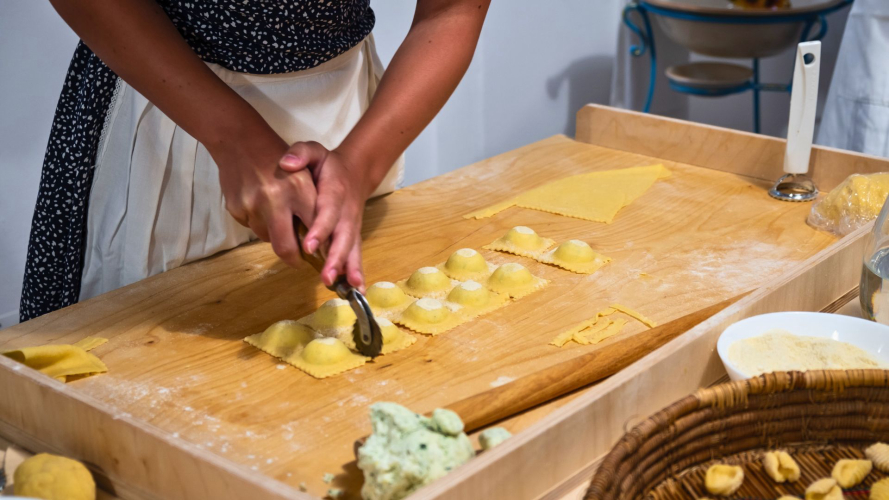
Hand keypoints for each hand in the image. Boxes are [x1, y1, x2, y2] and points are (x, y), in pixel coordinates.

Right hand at [208, 124, 316, 268]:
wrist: (238, 139)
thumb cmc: (278, 155)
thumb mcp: (305, 170)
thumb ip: (314, 202)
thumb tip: (322, 238)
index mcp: (299, 188)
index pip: (315, 229)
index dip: (319, 247)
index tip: (323, 257)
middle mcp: (276, 200)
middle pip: (286, 248)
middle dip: (295, 260)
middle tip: (300, 260)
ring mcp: (253, 206)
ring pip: (268, 238)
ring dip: (275, 234)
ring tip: (278, 216)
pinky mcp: (236, 210)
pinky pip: (252, 227)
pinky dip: (259, 222)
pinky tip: (260, 205)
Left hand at [279, 142, 372, 289]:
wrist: (356, 171)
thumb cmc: (328, 165)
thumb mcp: (314, 151)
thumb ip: (301, 153)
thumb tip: (286, 163)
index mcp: (334, 192)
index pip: (327, 212)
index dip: (320, 229)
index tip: (309, 245)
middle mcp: (346, 212)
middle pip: (343, 237)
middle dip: (336, 258)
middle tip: (327, 276)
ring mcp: (352, 226)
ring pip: (351, 249)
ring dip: (348, 269)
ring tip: (346, 288)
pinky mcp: (353, 236)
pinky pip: (356, 255)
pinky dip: (357, 273)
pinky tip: (357, 291)